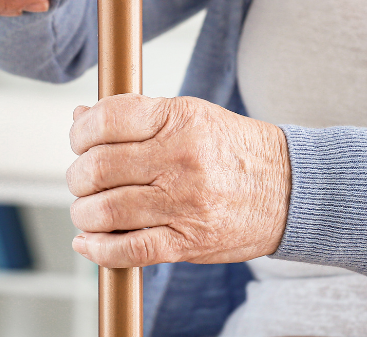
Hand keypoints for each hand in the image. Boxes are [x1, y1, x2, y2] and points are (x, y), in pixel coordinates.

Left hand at [66, 95, 291, 267]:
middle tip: (83, 178)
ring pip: (105, 211)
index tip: (79, 141)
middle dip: (78, 176)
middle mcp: (180, 159)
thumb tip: (80, 119)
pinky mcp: (187, 242)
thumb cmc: (234, 149)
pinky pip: (128, 251)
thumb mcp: (191, 115)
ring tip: (88, 209)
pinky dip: (97, 249)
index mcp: (180, 120)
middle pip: (98, 168)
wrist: (288, 188)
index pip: (107, 120)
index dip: (80, 133)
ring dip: (83, 213)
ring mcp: (184, 203)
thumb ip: (136, 117)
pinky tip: (89, 241)